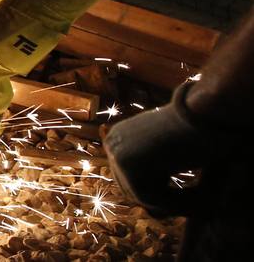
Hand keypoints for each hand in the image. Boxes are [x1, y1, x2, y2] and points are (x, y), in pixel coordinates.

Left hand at [104, 83, 213, 216]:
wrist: (201, 111)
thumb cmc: (192, 128)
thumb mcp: (164, 146)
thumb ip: (153, 165)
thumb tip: (149, 204)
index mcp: (117, 138)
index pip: (129, 178)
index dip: (159, 193)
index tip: (181, 201)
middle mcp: (113, 146)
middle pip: (132, 190)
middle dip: (164, 201)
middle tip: (194, 205)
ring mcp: (119, 157)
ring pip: (145, 197)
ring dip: (175, 203)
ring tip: (204, 199)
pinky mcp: (132, 169)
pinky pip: (154, 199)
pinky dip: (180, 203)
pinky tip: (204, 198)